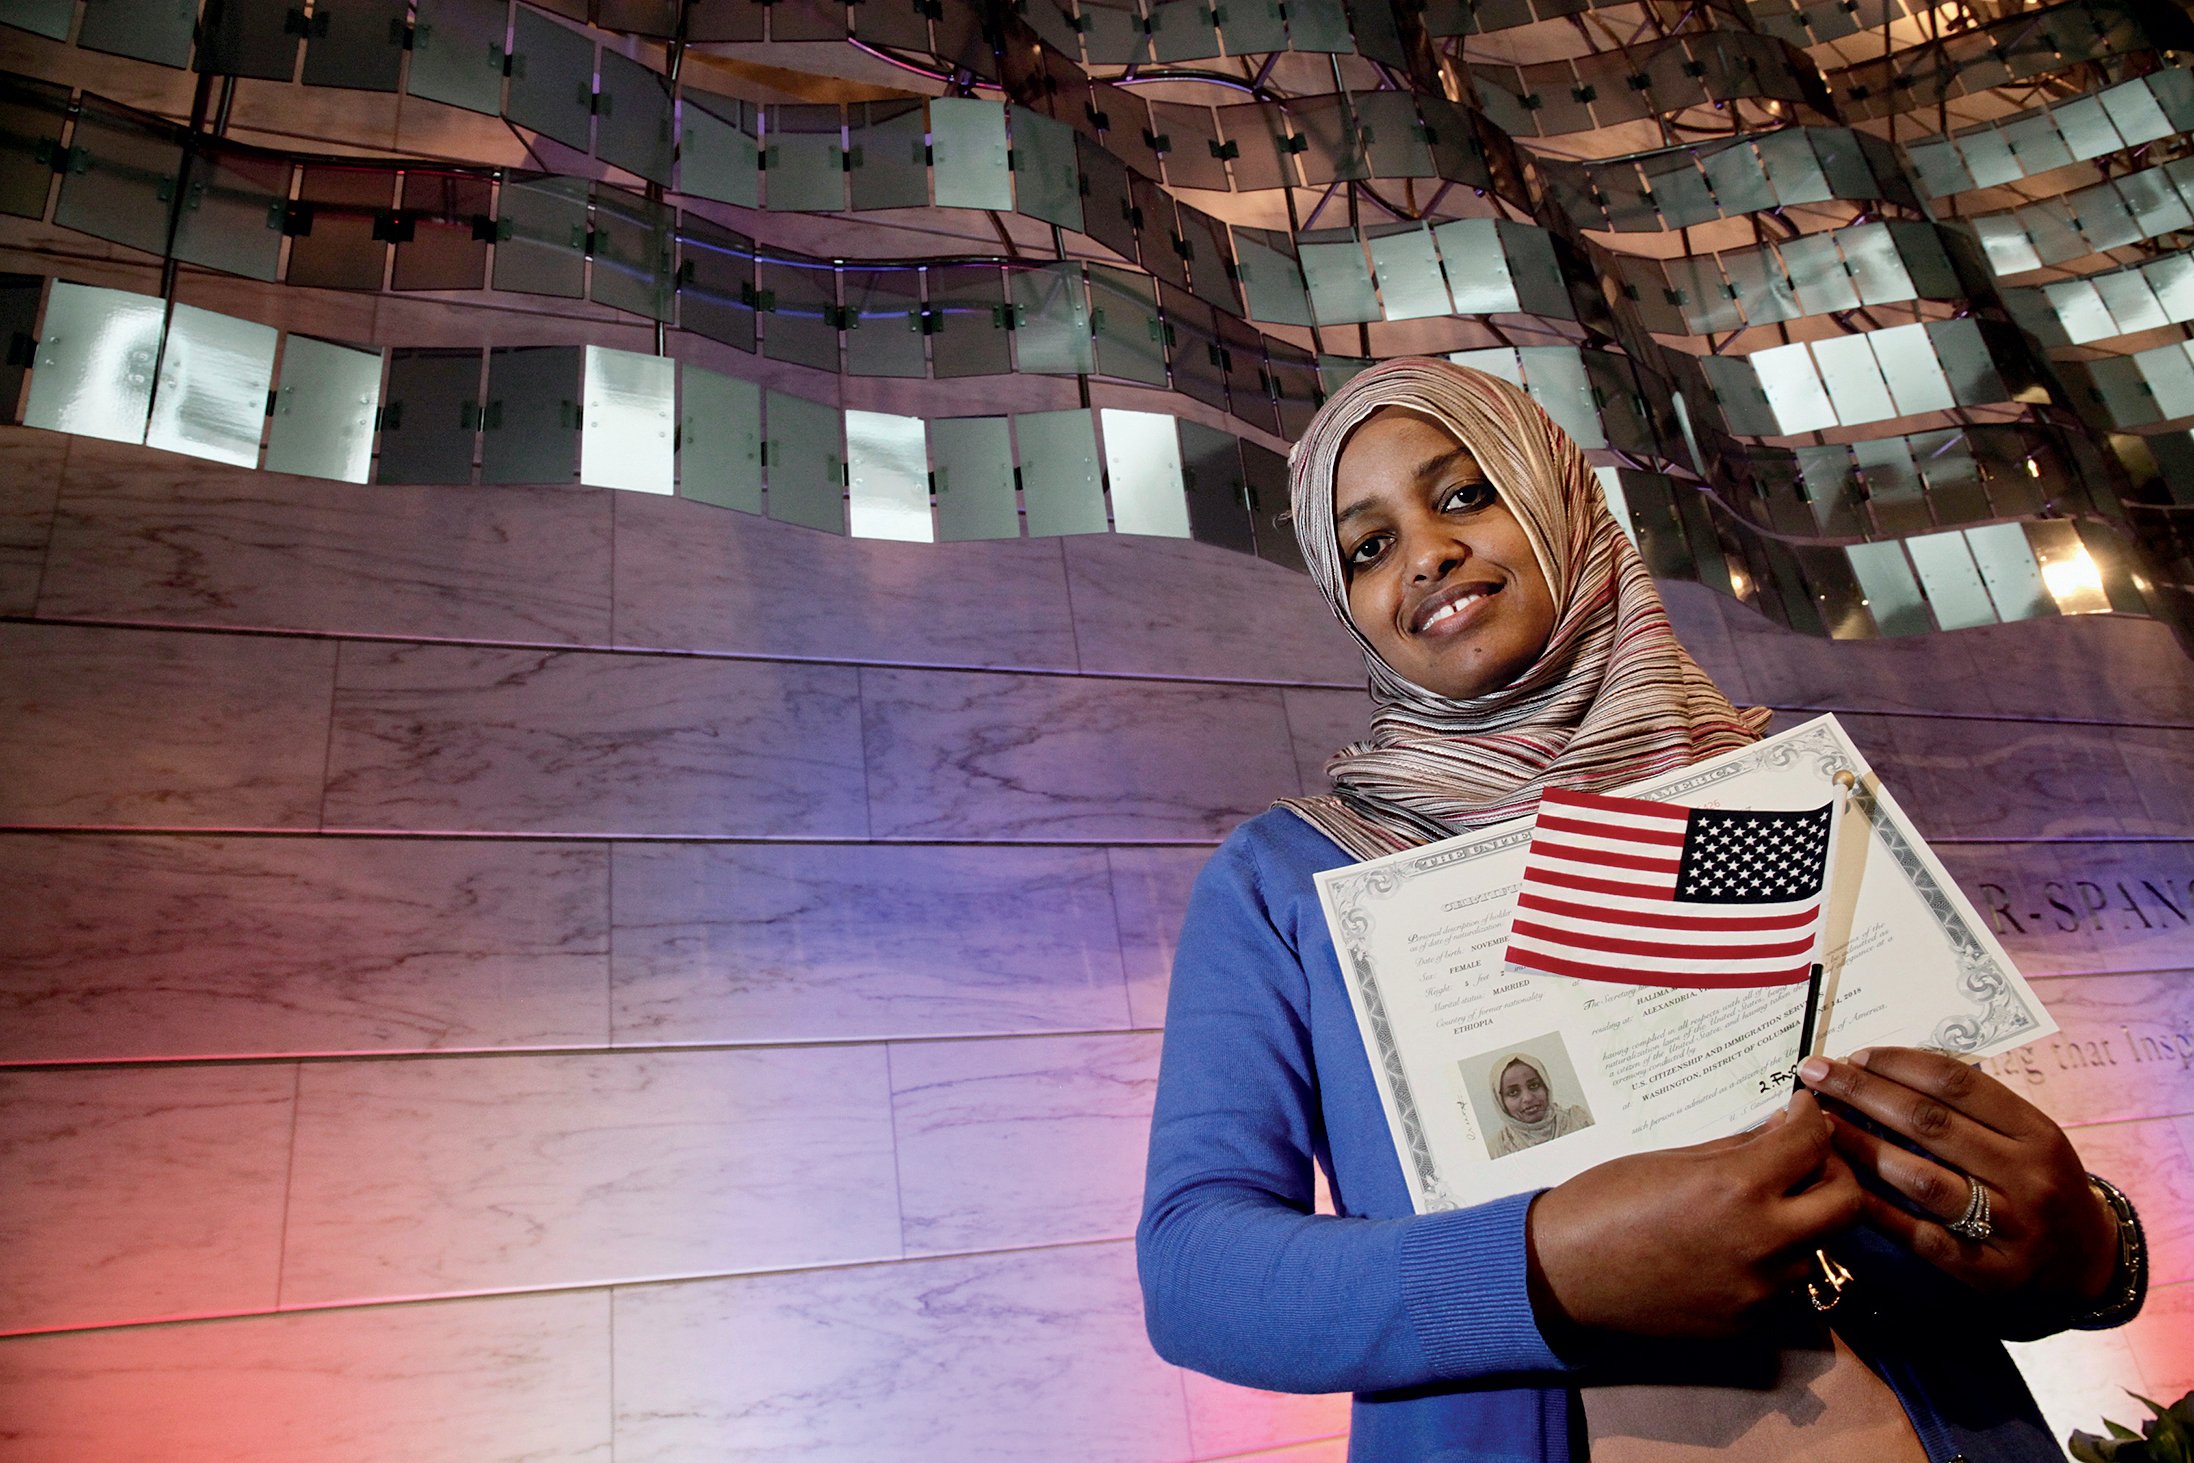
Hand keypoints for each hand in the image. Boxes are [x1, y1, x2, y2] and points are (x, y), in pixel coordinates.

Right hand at [1525, 1091, 1862, 1341]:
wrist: (1566, 1272)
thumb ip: (1737, 1148)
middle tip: (1807, 1157)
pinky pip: (1785, 1284)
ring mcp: (1759, 1288)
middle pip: (1847, 1202)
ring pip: (1819, 1246)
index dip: (1812, 1117)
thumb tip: (1780, 1131)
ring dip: (1804, 1219)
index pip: (1811, 1143)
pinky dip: (1774, 1258)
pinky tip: (1737, 1243)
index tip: (1803, 1110)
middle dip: (1835, 1169)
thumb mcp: (1674, 1159)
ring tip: (1767, 1203)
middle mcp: (1761, 1240)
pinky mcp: (1748, 1321)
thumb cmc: (1606, 1201)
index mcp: (1737, 1187)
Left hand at [1798, 1047, 2118, 1308]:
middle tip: (1816, 1075)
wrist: (2087, 1260)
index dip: (1898, 1065)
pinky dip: (1878, 1210)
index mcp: (2035, 1131)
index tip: (1854, 1055)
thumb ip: (1972, 1107)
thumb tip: (1888, 1068)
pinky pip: (1922, 1236)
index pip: (1958, 1084)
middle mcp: (2027, 1175)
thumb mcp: (2026, 1135)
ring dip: (1863, 1147)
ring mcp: (2011, 1226)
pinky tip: (1843, 1186)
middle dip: (1864, 1093)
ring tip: (1822, 1126)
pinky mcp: (1990, 1271)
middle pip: (1931, 1124)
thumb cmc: (2037, 1180)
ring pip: (1923, 1180)